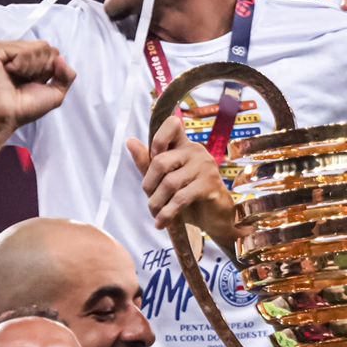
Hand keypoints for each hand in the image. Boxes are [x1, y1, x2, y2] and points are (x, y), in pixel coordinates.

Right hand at [0, 40, 74, 132]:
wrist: (7, 115)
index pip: (53, 52)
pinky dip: (21, 63)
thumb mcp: (56, 93)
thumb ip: (67, 76)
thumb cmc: (27, 108)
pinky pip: (20, 49)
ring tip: (18, 78)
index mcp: (33, 62)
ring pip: (35, 47)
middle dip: (43, 67)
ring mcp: (7, 51)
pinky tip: (10, 72)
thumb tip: (61, 57)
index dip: (52, 68)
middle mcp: (20, 55)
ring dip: (32, 67)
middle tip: (27, 81)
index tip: (39, 82)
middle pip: (46, 47)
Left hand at [128, 115, 236, 236]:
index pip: (172, 124)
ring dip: (157, 203)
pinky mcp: (210, 185)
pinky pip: (181, 198)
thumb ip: (147, 162)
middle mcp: (196, 151)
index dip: (157, 139)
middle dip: (149, 185)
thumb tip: (130, 141)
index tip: (153, 159)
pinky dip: (167, 213)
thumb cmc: (190, 196)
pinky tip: (162, 222)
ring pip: (169, 183)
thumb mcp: (164, 179)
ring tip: (155, 214)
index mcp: (185, 145)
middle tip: (150, 201)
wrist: (215, 218)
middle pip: (160, 161)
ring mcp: (205, 167)